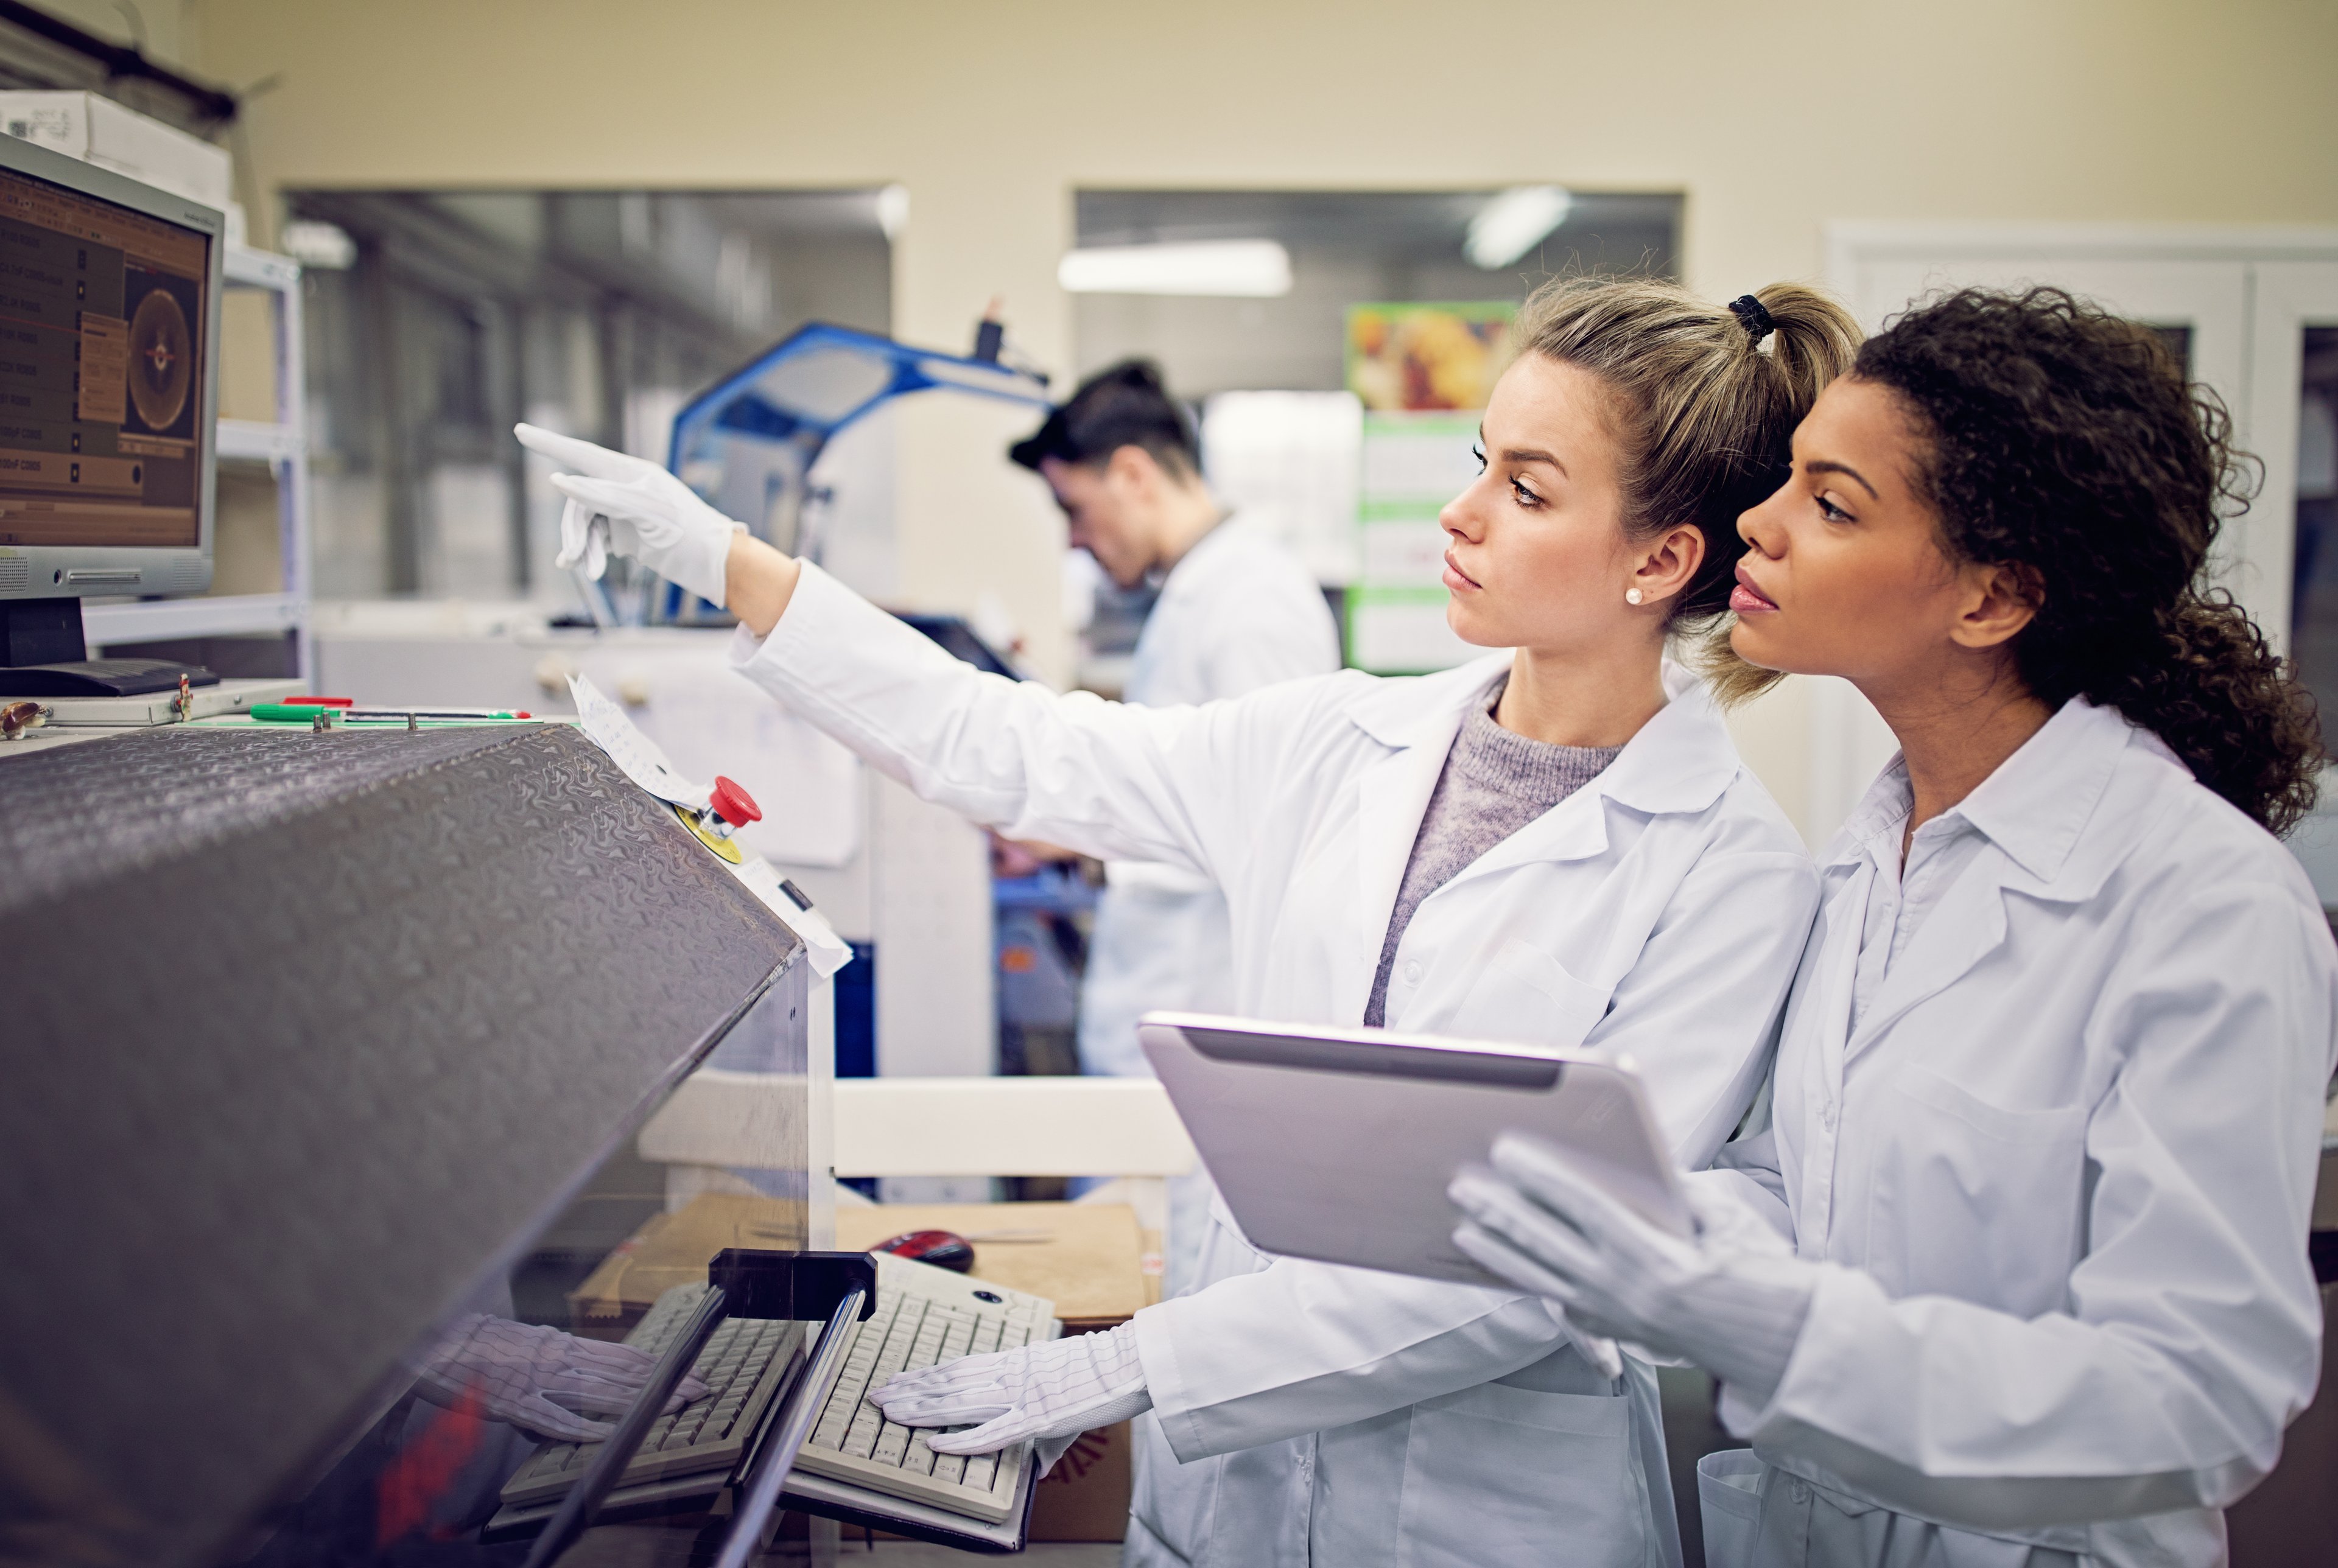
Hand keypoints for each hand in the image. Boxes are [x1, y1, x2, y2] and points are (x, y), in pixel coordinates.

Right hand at [411, 1313, 711, 1443]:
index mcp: (564, 1345)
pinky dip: (578, 1429)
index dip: (663, 1367)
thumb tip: (584, 1360)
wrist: (437, 1338)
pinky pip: (550, 1418)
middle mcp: (560, 1358)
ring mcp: (538, 1380)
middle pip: (624, 1373)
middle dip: (667, 1383)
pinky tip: (604, 1437)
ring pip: (600, 1392)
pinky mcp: (512, 1402)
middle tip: (703, 1391)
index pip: (626, 1356)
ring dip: (640, 1402)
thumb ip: (558, 1353)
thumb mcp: (529, 1341)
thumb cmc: (481, 1342)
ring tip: (675, 1408)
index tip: (694, 1372)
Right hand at [514, 424, 743, 606]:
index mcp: (632, 473)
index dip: (549, 444)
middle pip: (580, 500)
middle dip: (575, 530)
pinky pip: (597, 538)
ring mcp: (626, 511)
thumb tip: (559, 482)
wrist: (718, 566)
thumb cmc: (689, 534)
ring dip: (584, 547)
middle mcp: (626, 487)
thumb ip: (602, 496)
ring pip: (586, 523)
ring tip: (589, 572)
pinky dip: (590, 552)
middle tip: (573, 560)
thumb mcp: (645, 515)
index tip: (519, 430)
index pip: (582, 454)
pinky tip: (584, 567)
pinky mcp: (628, 534)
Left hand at [868, 1322, 1150, 1474]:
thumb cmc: (1102, 1375)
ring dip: (920, 1410)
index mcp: (1015, 1363)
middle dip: (909, 1392)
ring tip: (890, 1413)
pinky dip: (961, 1441)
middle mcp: (1010, 1374)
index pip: (958, 1368)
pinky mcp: (1037, 1418)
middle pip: (948, 1383)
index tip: (898, 1379)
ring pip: (958, 1402)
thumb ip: (1045, 1432)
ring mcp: (1021, 1395)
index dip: (925, 1375)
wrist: (1130, 1361)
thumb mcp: (1064, 1394)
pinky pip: (990, 1433)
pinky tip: (936, 1445)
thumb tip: (1040, 1468)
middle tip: (876, 1397)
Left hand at [1450, 1137, 1814, 1405]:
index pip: (1578, 1205)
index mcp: (1645, 1253)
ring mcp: (1607, 1312)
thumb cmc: (1751, 1270)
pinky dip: (1523, 1278)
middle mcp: (1616, 1286)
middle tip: (1462, 1185)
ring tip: (1463, 1227)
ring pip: (1537, 1276)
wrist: (1764, 1340)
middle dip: (1499, 1211)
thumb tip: (1646, 1159)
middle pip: (1543, 1241)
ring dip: (1496, 1249)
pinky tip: (1500, 1263)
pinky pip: (1553, 1298)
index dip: (1538, 1177)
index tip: (1505, 1151)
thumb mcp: (1722, 1218)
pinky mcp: (1606, 1326)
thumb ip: (1678, 1188)